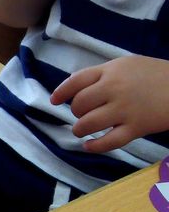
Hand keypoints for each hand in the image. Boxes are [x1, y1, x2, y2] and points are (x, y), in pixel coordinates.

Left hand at [51, 55, 168, 152]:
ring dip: (80, 129)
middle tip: (82, 115)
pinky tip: (89, 146)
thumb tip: (78, 87)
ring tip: (82, 130)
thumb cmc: (157, 75)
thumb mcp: (128, 65)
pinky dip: (94, 146)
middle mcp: (114, 89)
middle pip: (79, 104)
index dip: (61, 92)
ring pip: (88, 124)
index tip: (54, 101)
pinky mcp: (137, 128)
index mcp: (111, 71)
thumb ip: (104, 74)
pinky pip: (109, 142)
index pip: (75, 81)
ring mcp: (125, 109)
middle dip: (76, 112)